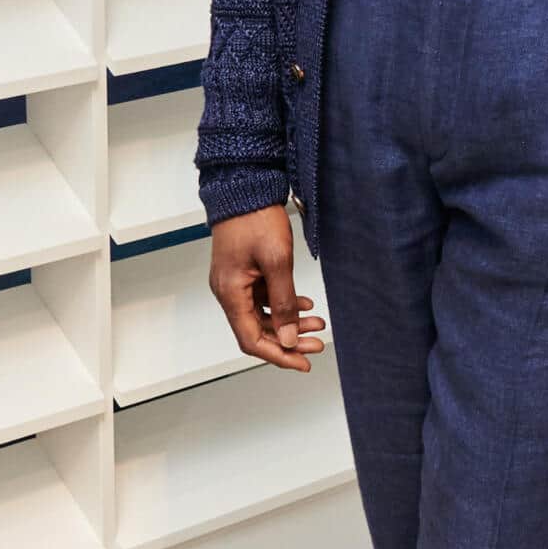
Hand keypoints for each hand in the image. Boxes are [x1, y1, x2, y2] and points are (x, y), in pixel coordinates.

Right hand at [209, 204, 326, 371]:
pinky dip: (284, 304)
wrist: (247, 187)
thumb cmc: (256, 219)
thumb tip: (288, 338)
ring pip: (263, 316)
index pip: (251, 340)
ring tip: (318, 322)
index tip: (304, 362)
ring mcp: (236, 282)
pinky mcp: (245, 272)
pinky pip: (264, 298)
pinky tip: (306, 303)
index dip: (278, 355)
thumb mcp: (277, 262)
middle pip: (258, 331)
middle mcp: (228, 292)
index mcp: (230, 293)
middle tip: (318, 343)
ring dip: (290, 322)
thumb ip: (283, 304)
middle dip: (289, 340)